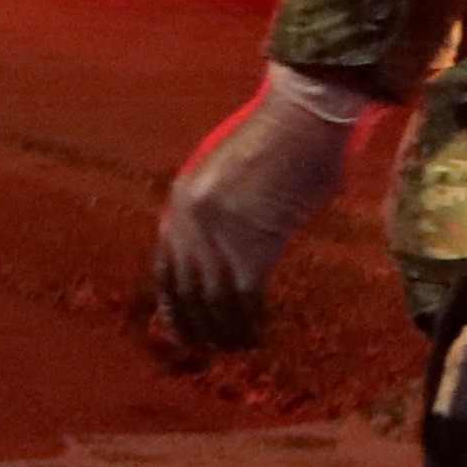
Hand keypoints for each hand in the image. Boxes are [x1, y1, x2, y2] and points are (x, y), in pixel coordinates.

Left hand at [151, 63, 382, 351]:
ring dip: (225, 330)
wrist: (301, 119)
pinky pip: (243, 297)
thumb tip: (220, 249)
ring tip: (238, 346)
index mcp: (179, 202)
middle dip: (195, 325)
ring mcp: (219, 235)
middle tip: (209, 347)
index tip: (182, 325)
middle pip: (184, 290)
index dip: (172, 302)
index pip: (164, 267)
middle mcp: (189, 222)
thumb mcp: (224, 172)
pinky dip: (249, 321)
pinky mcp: (253, 244)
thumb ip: (215, 210)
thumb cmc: (276, 140)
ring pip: (213, 300)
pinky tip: (259, 334)